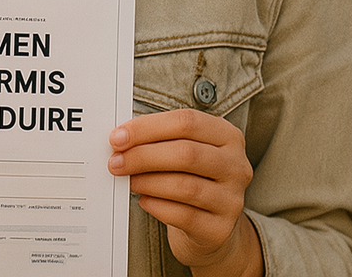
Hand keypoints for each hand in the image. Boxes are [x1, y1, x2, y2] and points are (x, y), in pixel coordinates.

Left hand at [107, 109, 259, 276]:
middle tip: (115, 162)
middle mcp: (236, 165)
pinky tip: (144, 201)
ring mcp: (232, 199)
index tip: (118, 137)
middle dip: (143, 156)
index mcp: (227, 136)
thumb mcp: (185, 151)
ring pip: (185, 186)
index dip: (148, 127)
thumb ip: (161, 140)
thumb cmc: (192, 179)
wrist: (211, 227)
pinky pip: (184, 216)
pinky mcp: (220, 229)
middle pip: (186, 153)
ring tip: (129, 180)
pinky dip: (157, 206)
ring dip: (147, 182)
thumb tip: (121, 138)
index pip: (187, 122)